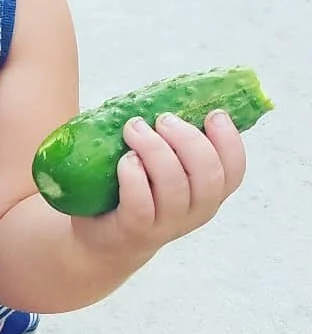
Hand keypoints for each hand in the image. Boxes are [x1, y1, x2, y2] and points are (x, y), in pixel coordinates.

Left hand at [93, 110, 246, 256]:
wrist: (101, 239)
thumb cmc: (134, 189)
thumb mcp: (161, 167)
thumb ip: (171, 140)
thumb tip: (172, 94)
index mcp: (207, 193)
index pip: (234, 171)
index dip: (229, 141)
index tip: (213, 114)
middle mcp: (194, 211)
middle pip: (208, 175)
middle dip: (188, 139)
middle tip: (162, 119)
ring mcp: (166, 224)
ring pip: (175, 186)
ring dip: (155, 150)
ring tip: (134, 129)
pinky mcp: (134, 230)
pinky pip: (141, 202)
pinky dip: (134, 175)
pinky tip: (125, 160)